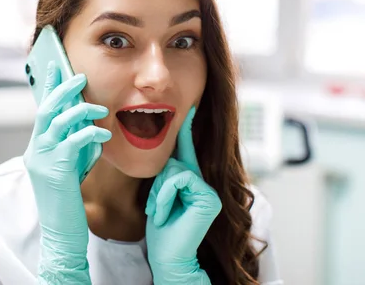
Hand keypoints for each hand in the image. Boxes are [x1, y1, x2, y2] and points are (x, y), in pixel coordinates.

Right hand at [24, 61, 111, 283]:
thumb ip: (73, 146)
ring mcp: (42, 160)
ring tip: (100, 108)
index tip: (56, 67)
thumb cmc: (68, 201)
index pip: (41, 111)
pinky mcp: (55, 171)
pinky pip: (72, 143)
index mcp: (37, 148)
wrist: (60, 234)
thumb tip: (90, 126)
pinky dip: (89, 134)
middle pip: (46, 110)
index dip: (48, 88)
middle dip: (62, 90)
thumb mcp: (69, 167)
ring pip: (57, 122)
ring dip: (80, 110)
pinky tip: (103, 133)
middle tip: (80, 77)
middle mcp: (35, 150)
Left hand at [145, 107, 221, 283]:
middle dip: (156, 183)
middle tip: (154, 207)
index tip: (189, 107)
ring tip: (158, 212)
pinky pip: (179, 179)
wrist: (168, 257)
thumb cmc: (161, 231)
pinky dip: (164, 195)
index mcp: (191, 182)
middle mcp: (204, 183)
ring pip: (174, 169)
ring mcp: (209, 191)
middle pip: (173, 161)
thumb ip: (165, 174)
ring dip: (158, 192)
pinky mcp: (209, 198)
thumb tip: (162, 151)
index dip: (187, 129)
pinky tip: (163, 213)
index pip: (186, 151)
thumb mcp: (157, 196)